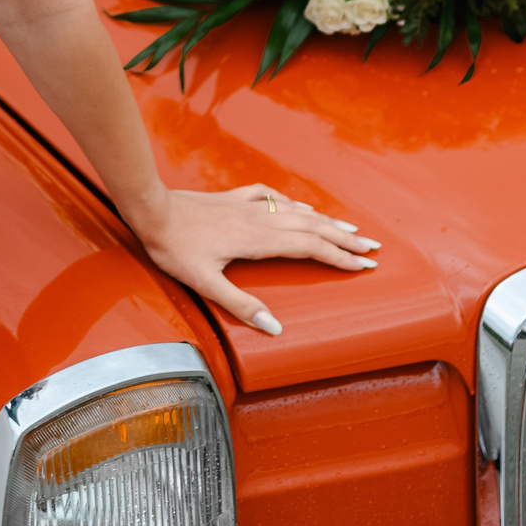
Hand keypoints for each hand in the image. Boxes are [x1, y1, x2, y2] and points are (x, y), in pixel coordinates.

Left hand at [125, 185, 379, 334]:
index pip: (310, 248)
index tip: (365, 265)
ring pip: (297, 212)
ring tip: (350, 228)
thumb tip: (274, 327)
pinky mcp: (234, 198)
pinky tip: (299, 206)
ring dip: (327, 221)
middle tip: (373, 247)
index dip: (339, 257)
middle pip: (313, 228)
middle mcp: (260, 219)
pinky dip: (293, 203)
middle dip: (345, 239)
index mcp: (259, 240)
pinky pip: (272, 198)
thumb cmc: (175, 247)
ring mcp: (249, 205)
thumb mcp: (205, 282)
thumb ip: (240, 305)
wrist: (152, 209)